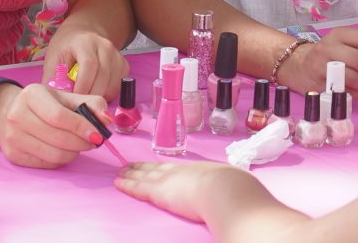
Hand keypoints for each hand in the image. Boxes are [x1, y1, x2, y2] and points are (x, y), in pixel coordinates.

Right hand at [0, 84, 112, 168]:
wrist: (10, 114)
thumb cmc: (45, 105)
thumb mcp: (67, 98)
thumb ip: (91, 104)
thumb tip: (107, 119)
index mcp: (32, 95)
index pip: (59, 116)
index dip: (81, 127)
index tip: (97, 134)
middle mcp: (17, 115)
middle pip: (58, 138)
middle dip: (81, 143)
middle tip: (93, 142)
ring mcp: (13, 137)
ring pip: (53, 154)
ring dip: (74, 153)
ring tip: (79, 145)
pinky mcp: (13, 155)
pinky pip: (46, 164)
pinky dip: (61, 160)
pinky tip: (63, 150)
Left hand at [43, 22, 128, 100]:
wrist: (82, 35)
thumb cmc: (65, 49)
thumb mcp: (53, 59)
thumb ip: (53, 79)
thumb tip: (57, 101)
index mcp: (85, 42)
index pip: (89, 65)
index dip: (83, 85)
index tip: (74, 99)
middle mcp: (105, 46)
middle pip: (103, 76)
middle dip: (90, 96)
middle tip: (78, 105)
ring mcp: (117, 55)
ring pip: (112, 84)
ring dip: (99, 97)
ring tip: (85, 99)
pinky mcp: (124, 65)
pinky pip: (118, 87)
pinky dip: (107, 95)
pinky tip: (95, 92)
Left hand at [115, 161, 263, 222]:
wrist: (226, 190)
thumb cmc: (235, 189)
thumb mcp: (232, 184)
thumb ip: (229, 187)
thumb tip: (239, 193)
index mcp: (198, 169)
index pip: (176, 168)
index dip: (164, 166)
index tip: (155, 164)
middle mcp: (181, 171)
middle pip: (157, 168)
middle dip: (143, 167)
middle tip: (130, 164)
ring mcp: (169, 180)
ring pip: (144, 176)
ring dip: (131, 174)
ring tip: (121, 172)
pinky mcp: (159, 192)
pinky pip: (138, 188)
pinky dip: (127, 184)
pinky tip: (118, 182)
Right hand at [279, 27, 357, 95]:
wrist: (298, 66)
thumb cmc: (329, 56)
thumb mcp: (343, 44)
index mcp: (341, 33)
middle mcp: (330, 46)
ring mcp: (322, 64)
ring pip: (352, 76)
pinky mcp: (318, 82)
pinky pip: (342, 89)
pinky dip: (354, 93)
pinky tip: (355, 92)